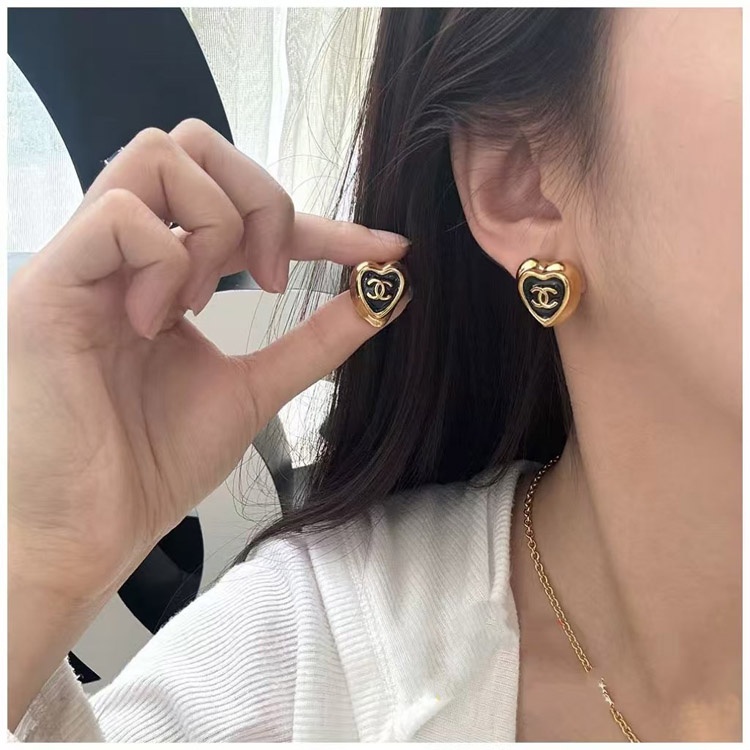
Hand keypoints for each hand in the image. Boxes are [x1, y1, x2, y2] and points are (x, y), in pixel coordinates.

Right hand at [8, 119, 409, 604]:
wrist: (93, 530)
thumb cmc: (154, 464)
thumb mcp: (254, 388)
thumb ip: (315, 339)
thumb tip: (384, 294)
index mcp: (164, 273)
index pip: (245, 211)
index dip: (321, 222)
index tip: (383, 249)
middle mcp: (123, 253)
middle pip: (195, 144)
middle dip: (261, 199)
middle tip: (275, 278)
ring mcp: (84, 260)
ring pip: (159, 155)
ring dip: (213, 226)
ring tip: (205, 303)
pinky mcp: (49, 282)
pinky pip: (122, 216)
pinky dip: (167, 260)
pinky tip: (162, 320)